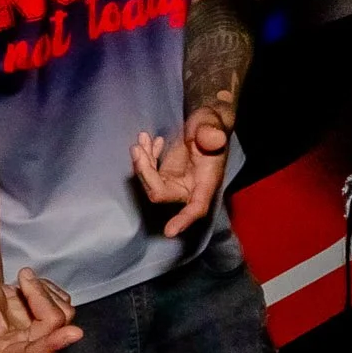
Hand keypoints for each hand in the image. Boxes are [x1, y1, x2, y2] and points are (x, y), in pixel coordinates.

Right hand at [0, 267, 81, 352]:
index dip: (52, 345)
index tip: (75, 333)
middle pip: (52, 325)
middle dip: (39, 294)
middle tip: (22, 274)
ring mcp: (45, 345)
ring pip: (64, 313)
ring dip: (44, 291)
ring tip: (22, 283)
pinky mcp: (57, 330)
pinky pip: (65, 304)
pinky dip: (50, 291)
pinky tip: (31, 290)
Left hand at [131, 108, 229, 237]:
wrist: (204, 120)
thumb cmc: (212, 123)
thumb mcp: (213, 124)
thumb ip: (212, 132)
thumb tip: (213, 139)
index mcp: (207, 181)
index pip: (197, 207)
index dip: (184, 219)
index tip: (169, 232)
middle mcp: (189, 187)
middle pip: (161, 193)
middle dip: (146, 173)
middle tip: (138, 147)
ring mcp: (174, 181)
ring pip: (150, 183)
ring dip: (141, 162)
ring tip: (142, 139)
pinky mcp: (164, 173)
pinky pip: (148, 172)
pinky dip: (144, 156)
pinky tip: (148, 139)